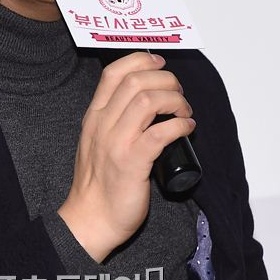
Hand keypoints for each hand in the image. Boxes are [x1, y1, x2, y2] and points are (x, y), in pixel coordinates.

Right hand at [58, 52, 195, 262]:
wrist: (91, 219)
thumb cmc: (99, 183)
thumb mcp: (97, 140)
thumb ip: (113, 119)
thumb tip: (147, 100)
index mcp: (94, 116)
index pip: (114, 73)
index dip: (141, 60)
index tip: (160, 65)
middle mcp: (103, 124)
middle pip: (136, 81)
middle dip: (165, 80)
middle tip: (178, 93)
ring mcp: (117, 143)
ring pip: (148, 101)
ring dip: (175, 100)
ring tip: (184, 111)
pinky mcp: (133, 163)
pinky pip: (161, 133)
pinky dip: (180, 125)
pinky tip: (187, 128)